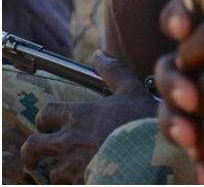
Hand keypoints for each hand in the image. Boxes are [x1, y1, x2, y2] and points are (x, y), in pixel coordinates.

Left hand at [20, 52, 156, 183]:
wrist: (149, 157)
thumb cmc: (140, 121)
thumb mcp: (132, 89)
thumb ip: (114, 71)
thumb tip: (99, 54)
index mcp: (79, 115)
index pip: (47, 113)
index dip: (44, 119)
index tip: (45, 124)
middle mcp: (70, 140)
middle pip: (34, 147)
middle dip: (31, 153)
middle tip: (34, 159)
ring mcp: (73, 167)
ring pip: (53, 173)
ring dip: (59, 172)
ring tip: (69, 172)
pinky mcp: (81, 184)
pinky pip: (69, 185)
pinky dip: (75, 182)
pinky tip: (88, 178)